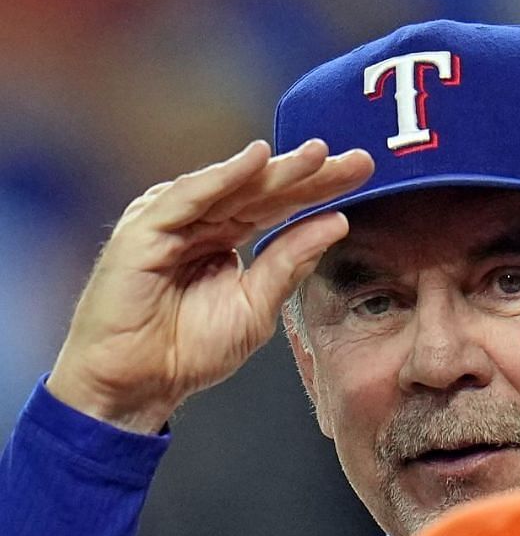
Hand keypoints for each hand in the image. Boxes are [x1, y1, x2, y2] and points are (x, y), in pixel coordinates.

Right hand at [47, 139, 373, 433]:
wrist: (138, 381)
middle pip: (263, 190)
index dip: (320, 188)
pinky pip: (190, 196)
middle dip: (310, 173)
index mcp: (226, 236)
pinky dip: (223, 176)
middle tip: (359, 159)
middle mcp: (200, 220)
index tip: (364, 172)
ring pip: (233, 187)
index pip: (280, 205)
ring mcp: (171, 221)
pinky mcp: (145, 229)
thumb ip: (290, 262)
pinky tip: (256, 158)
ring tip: (319, 154)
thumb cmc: (188, 349)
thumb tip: (336, 222)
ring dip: (276, 168)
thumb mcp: (257, 305)